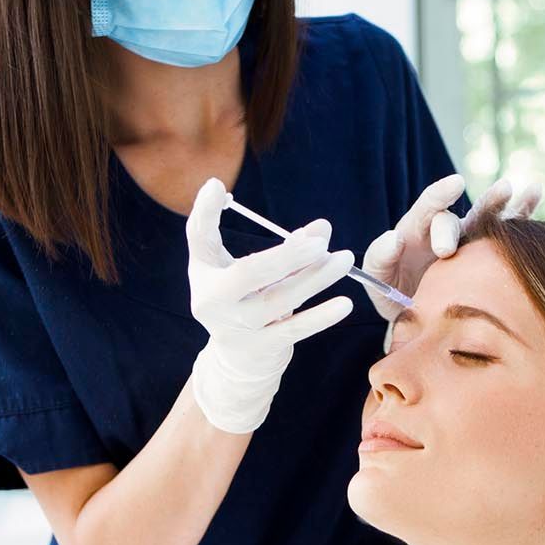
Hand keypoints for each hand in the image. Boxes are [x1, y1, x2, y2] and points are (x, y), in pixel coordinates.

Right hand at [185, 177, 354, 433]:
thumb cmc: (242, 299)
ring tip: (344, 259)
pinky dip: (320, 317)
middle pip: (250, 273)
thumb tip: (323, 228)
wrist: (237, 360)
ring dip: (315, 278)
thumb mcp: (244, 268)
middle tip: (321, 242)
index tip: (218, 185)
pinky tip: (344, 304)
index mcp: (204, 275)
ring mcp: (237, 328)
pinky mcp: (262, 348)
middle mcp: (214, 302)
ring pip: (280, 299)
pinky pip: (295, 329)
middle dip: (288, 255)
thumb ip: (280, 243)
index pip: (200, 238)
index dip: (204, 212)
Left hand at [358, 173, 543, 322]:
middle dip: (473, 213)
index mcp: (416, 231)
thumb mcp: (377, 279)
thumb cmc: (393, 294)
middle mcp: (444, 231)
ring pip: (488, 219)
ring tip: (526, 189)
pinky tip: (536, 196)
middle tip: (470, 227)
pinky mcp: (485, 258)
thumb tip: (394, 238)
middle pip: (461, 216)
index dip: (440, 195)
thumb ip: (379, 257)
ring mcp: (468, 243)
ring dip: (506, 205)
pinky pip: (505, 236)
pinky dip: (522, 216)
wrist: (416, 318)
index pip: (427, 209)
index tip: (455, 184)